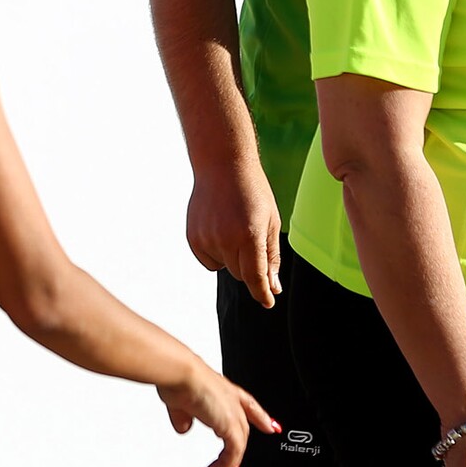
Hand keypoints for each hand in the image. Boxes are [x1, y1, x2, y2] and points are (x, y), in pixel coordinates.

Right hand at [158, 359, 279, 466]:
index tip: (270, 426)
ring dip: (228, 462)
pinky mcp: (230, 426)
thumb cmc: (180, 379)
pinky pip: (233, 452)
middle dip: (238, 450)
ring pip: (239, 443)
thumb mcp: (180, 402)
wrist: (182, 374)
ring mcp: (233, 413)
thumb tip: (184, 428)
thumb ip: (184, 416)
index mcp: (224, 390)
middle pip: (244, 429)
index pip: (249, 405)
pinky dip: (224, 464)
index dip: (260, 417)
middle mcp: (232, 400)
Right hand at [184, 154, 282, 309]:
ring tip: (234, 226)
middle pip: (241, 274)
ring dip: (232, 257)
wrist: (221, 165)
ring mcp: (206, 238)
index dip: (263, 293)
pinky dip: (216, 252)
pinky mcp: (193, 237)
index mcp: (249, 235)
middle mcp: (225, 239)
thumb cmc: (252, 191)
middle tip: (252, 239)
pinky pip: (209, 260)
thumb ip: (271, 258)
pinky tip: (220, 229)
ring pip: (224, 267)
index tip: (268, 301)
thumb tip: (272, 288)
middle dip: (250, 266)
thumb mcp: (270, 222)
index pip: (255, 277)